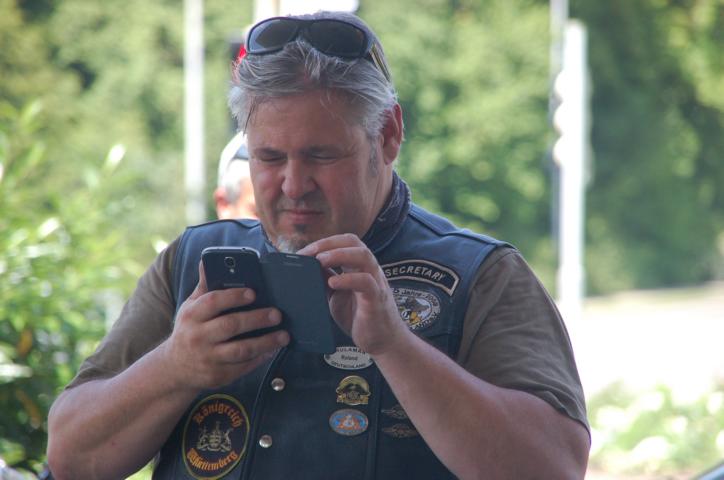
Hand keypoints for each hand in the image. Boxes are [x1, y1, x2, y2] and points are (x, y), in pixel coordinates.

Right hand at [160, 262, 289, 390]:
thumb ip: (204, 287)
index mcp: (192, 316)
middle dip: (256, 319)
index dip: (234, 296)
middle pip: (230, 326)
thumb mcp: (191, 307)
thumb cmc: (189, 330)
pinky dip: (260, 358)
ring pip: (240, 351)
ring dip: (265, 343)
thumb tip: (207, 261)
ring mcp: (208, 359)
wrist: (174, 368)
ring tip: (284, 336)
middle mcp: (198, 337)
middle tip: (277, 314)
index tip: (254, 293)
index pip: (213, 302)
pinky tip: (272, 350)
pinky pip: (243, 367)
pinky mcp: (218, 376)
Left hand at [298, 234, 409, 355]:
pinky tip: (333, 283)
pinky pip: (366, 282)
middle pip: (353, 242)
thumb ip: (325, 280)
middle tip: (309, 253)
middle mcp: (369, 269)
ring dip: (339, 255)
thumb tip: (306, 267)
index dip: (324, 242)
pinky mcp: (377, 299)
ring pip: (363, 256)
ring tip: (320, 261)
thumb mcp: (335, 295)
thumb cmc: (358, 316)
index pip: (344, 242)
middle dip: (328, 244)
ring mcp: (375, 282)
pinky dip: (348, 279)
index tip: (303, 252)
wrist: (382, 341)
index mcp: (358, 266)